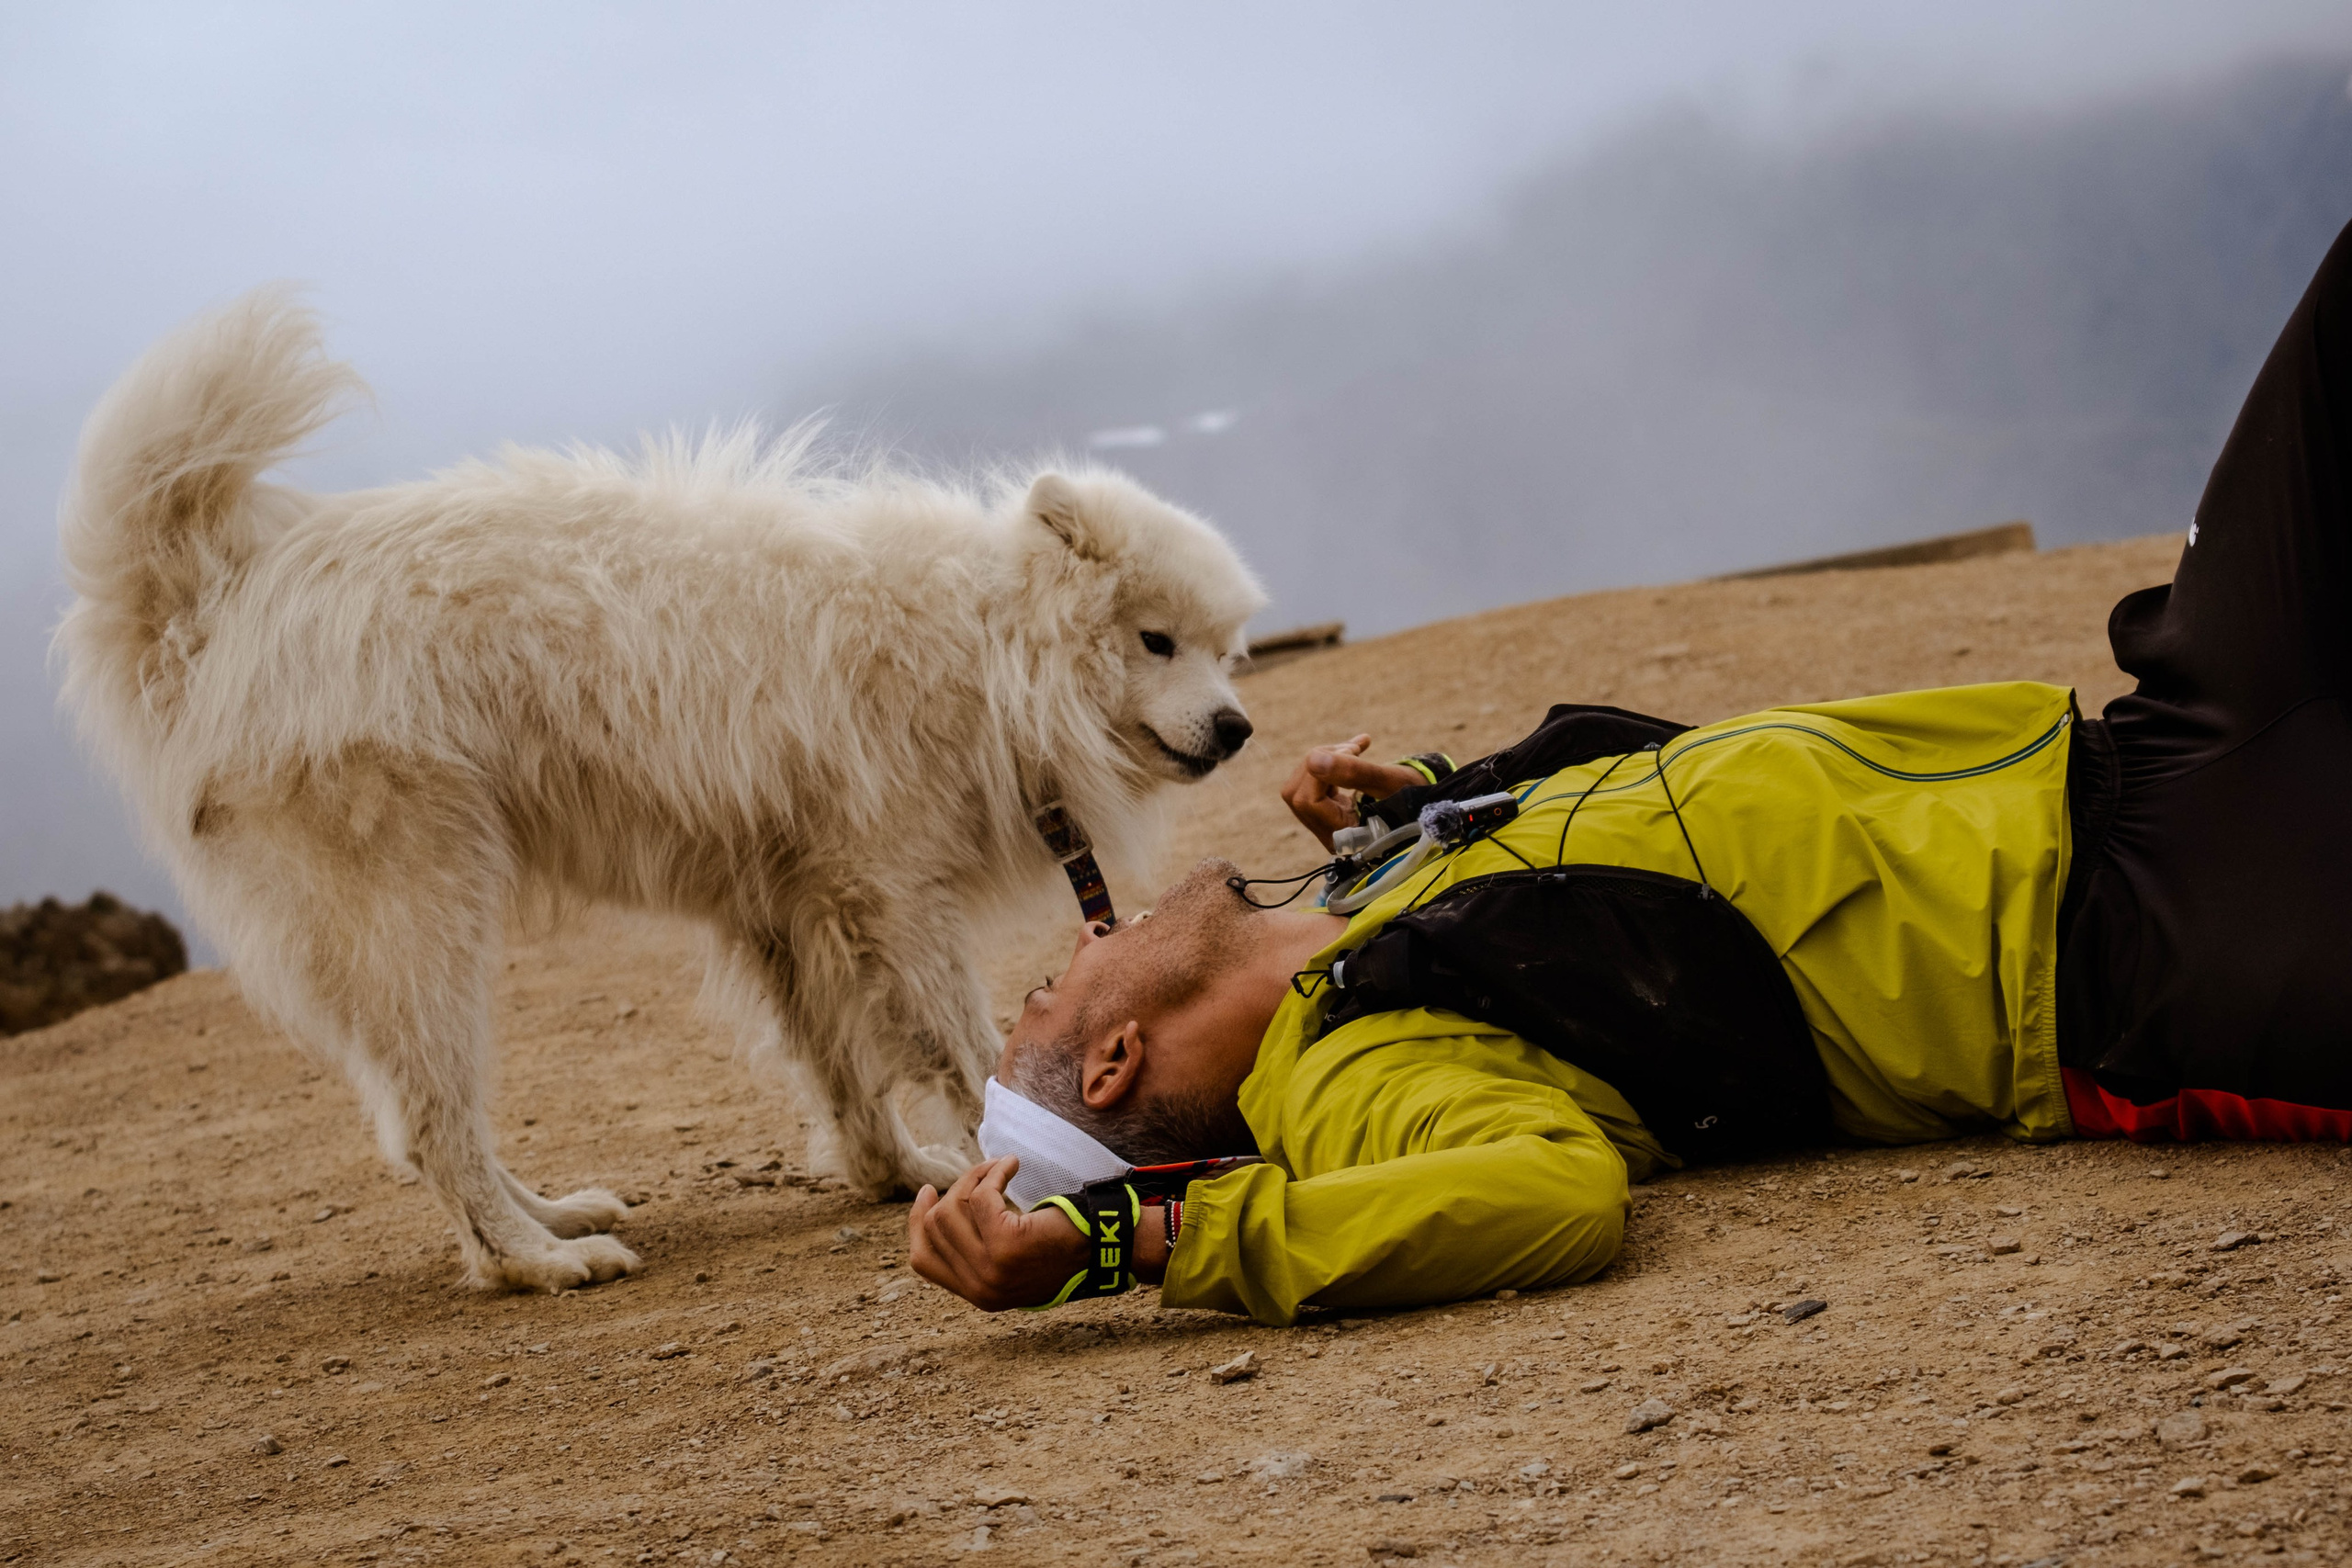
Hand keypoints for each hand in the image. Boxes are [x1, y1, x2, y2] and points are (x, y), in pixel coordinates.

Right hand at [907, 1156, 1088, 1310]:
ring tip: (999, 1168)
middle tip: (981, 1174)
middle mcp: (979, 1287)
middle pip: (936, 1227)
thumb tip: (939, 1210)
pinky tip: (1012, 1166)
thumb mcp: (1012, 1263)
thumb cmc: (1062, 1249)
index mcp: (976, 1295)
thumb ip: (977, 1252)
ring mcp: (991, 1269)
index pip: (922, 1261)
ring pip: (953, 1208)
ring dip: (974, 1177)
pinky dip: (994, 1172)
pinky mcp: (1006, 1244)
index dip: (918, 1223)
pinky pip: (980, 1196)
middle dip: (954, 1191)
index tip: (928, 1193)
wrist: (1104, 1251)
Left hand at [1281, 735, 1430, 850]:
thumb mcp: (1391, 782)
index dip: (1321, 772)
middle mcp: (1330, 834)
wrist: (1432, 806)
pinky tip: (1358, 747)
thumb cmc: (1417, 799)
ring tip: (1357, 747)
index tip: (1352, 753)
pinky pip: (1313, 780)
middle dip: (1318, 763)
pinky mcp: (1330, 807)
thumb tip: (1313, 758)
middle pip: (1296, 793)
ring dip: (1325, 757)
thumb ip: (1355, 772)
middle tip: (1353, 749)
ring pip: (1301, 784)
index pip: (1308, 800)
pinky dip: (1331, 759)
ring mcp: (1327, 822)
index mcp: (1345, 837)